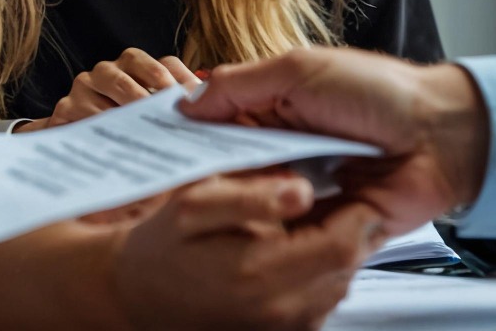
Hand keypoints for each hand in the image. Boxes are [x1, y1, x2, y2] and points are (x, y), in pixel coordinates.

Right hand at [46, 47, 198, 126]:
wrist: (83, 136)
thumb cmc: (129, 118)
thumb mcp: (156, 105)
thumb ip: (177, 99)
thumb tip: (206, 104)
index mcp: (129, 64)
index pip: (145, 61)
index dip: (161, 75)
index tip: (177, 94)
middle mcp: (104, 71)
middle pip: (120, 77)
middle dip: (141, 98)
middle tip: (158, 118)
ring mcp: (81, 90)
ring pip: (99, 101)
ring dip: (118, 119)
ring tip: (138, 136)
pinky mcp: (63, 112)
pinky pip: (78, 122)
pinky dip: (96, 135)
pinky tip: (113, 147)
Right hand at [114, 171, 382, 329]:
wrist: (136, 296)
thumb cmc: (162, 246)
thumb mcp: (193, 203)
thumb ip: (250, 194)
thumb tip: (302, 190)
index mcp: (260, 271)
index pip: (343, 243)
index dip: (358, 209)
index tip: (348, 179)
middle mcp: (280, 310)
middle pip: (349, 263)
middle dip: (351, 224)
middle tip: (334, 188)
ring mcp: (284, 328)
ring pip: (340, 282)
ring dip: (337, 247)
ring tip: (314, 214)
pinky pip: (322, 299)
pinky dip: (320, 270)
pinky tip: (296, 244)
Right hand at [180, 47, 489, 238]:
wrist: (440, 135)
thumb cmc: (376, 91)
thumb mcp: (299, 71)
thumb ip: (242, 84)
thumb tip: (189, 101)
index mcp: (276, 104)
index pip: (220, 121)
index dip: (190, 132)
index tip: (152, 144)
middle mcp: (285, 145)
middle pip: (232, 164)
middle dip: (206, 172)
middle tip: (166, 182)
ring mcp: (304, 185)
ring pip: (254, 200)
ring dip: (237, 202)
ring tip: (199, 209)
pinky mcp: (323, 221)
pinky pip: (287, 230)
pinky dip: (270, 229)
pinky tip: (243, 232)